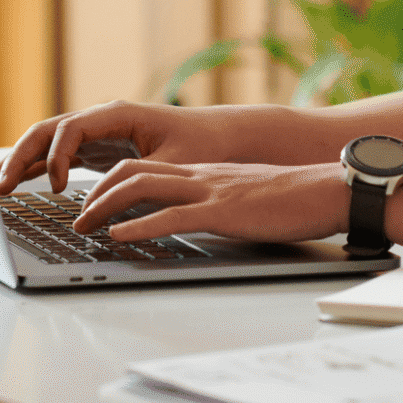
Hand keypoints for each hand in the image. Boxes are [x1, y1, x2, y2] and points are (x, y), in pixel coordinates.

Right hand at [0, 100, 234, 195]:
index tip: (54, 186)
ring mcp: (94, 135)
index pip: (70, 127)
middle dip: (19, 156)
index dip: (55, 155)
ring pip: (45, 143)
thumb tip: (99, 204)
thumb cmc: (202, 147)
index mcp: (117, 115)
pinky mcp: (95, 151)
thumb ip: (139, 179)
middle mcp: (100, 120)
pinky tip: (14, 186)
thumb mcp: (175, 164)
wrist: (220, 139)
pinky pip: (56, 156)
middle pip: (47, 131)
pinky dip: (34, 170)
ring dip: (19, 162)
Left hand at [71, 158, 350, 243]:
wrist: (327, 189)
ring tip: (82, 226)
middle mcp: (198, 175)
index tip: (89, 199)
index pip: (143, 166)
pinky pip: (171, 215)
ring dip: (104, 207)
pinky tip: (118, 236)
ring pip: (142, 187)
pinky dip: (137, 226)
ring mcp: (208, 191)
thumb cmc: (292, 198)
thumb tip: (196, 218)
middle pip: (131, 170)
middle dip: (95, 192)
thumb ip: (216, 202)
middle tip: (75, 216)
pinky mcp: (222, 211)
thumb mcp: (243, 196)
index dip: (110, 180)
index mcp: (203, 172)